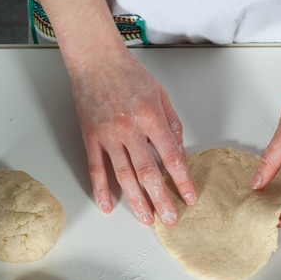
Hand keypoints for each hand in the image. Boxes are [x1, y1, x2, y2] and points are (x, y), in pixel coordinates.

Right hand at [71, 50, 196, 225]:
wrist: (96, 59)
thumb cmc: (130, 74)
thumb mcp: (161, 94)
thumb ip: (172, 125)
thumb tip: (179, 153)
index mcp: (152, 118)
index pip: (171, 157)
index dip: (182, 181)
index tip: (189, 197)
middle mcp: (130, 129)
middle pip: (148, 173)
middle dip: (161, 199)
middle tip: (170, 219)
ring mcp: (108, 135)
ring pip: (123, 176)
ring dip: (136, 201)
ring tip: (146, 219)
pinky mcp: (91, 137)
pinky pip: (96, 168)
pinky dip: (101, 189)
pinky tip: (107, 206)